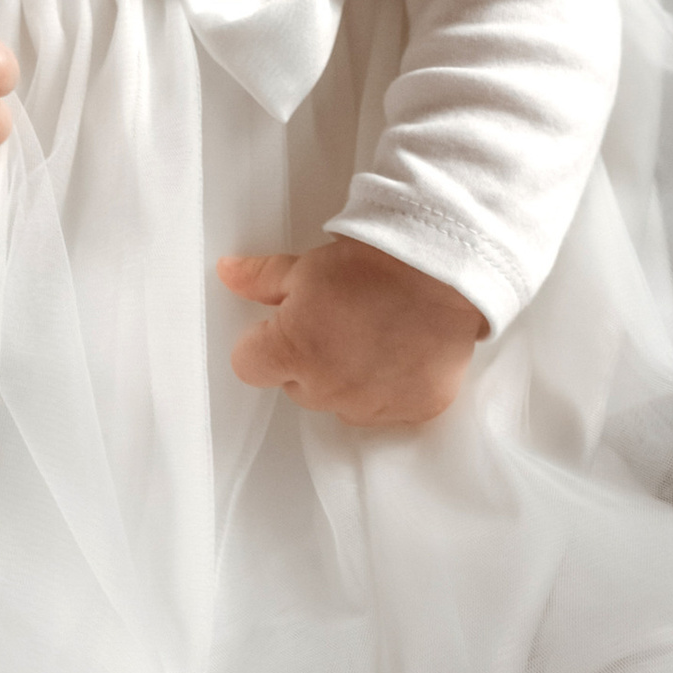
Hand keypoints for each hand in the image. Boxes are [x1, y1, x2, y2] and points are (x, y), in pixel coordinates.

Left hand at [217, 239, 484, 426]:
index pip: (250, 366)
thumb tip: (226, 274)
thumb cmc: (373, 263)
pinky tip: (404, 353)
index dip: (264, 343)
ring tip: (374, 337)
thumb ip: (260, 278)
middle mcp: (327, 389)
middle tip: (338, 323)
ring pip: (341, 403)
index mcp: (292, 352)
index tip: (284, 324)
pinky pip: (388, 409)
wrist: (445, 269)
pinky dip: (391, 388)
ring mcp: (372, 405)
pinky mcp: (414, 409)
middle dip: (308, 361)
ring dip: (348, 380)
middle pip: (297, 387)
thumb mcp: (307, 265)